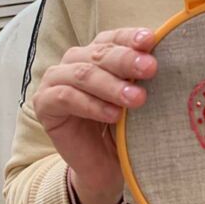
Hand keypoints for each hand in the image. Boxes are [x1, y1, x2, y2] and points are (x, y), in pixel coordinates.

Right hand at [33, 27, 156, 203]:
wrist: (104, 166)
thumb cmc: (122, 127)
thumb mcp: (134, 97)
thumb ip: (140, 77)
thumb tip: (160, 58)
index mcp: (97, 52)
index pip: (113, 38)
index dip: (130, 37)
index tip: (151, 40)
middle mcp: (74, 60)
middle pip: (100, 54)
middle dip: (127, 60)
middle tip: (150, 68)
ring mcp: (55, 80)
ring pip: (84, 74)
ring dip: (112, 85)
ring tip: (137, 98)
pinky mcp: (44, 103)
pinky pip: (67, 98)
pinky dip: (92, 105)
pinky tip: (113, 115)